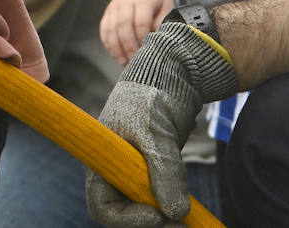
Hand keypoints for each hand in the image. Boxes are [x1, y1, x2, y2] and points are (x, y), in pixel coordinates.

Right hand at [86, 22, 237, 226]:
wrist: (170, 75)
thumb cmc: (150, 98)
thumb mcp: (156, 134)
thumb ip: (164, 173)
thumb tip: (175, 213)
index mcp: (101, 163)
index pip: (102, 207)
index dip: (127, 218)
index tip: (157, 215)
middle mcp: (114, 172)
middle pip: (124, 212)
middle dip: (150, 220)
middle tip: (179, 222)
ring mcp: (134, 172)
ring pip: (145, 208)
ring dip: (164, 215)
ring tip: (186, 215)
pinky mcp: (153, 171)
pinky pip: (159, 198)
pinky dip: (172, 205)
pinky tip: (187, 206)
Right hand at [101, 0, 175, 65]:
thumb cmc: (158, 1)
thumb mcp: (166, 8)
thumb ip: (162, 24)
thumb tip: (156, 42)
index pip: (140, 21)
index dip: (142, 38)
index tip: (146, 52)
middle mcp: (125, 1)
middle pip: (123, 24)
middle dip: (128, 45)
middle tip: (134, 61)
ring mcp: (114, 6)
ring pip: (110, 28)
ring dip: (116, 47)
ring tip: (124, 62)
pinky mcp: (107, 13)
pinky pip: (104, 29)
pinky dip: (108, 44)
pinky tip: (115, 55)